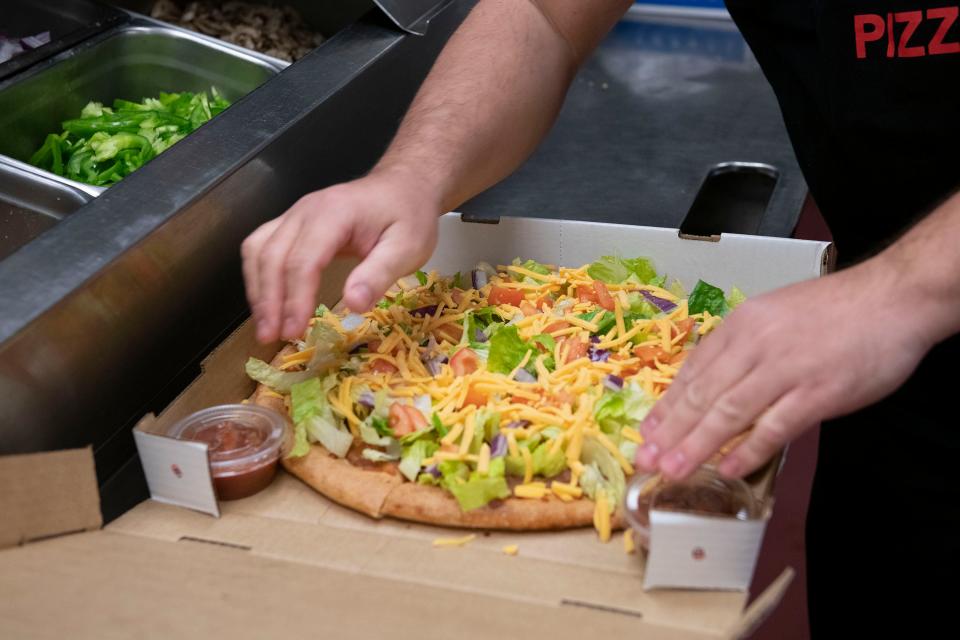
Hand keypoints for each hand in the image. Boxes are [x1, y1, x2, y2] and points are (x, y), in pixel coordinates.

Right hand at [241, 168, 440, 342]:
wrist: (404, 186)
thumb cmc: (408, 216)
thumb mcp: (408, 248)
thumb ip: (380, 274)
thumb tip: (354, 305)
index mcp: (335, 214)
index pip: (304, 260)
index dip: (295, 299)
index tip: (293, 332)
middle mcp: (305, 211)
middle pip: (272, 256)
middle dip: (268, 300)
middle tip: (271, 337)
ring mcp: (295, 215)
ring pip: (258, 250)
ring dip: (257, 290)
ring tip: (265, 327)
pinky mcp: (292, 224)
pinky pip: (262, 247)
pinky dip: (259, 277)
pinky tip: (267, 303)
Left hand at [634, 258, 933, 479]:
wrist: (891, 297)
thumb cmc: (834, 310)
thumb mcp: (774, 316)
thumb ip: (745, 348)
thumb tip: (715, 384)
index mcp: (741, 325)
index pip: (693, 370)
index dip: (667, 404)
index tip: (647, 432)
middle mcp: (755, 345)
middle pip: (703, 394)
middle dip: (670, 431)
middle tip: (644, 460)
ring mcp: (786, 369)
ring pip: (729, 412)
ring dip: (697, 445)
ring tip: (673, 470)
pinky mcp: (817, 392)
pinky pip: (774, 426)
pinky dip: (748, 450)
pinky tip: (728, 469)